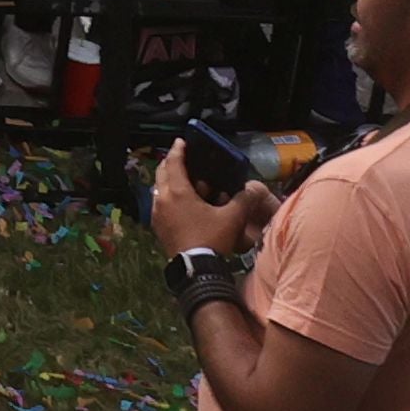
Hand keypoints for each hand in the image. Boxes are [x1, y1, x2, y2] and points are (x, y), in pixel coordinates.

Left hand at [147, 137, 265, 263]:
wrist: (196, 269)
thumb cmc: (212, 239)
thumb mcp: (232, 217)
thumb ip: (243, 199)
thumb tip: (253, 188)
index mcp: (177, 191)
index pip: (174, 162)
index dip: (178, 150)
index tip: (181, 141)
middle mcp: (161, 199)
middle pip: (162, 173)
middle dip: (171, 163)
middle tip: (183, 159)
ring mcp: (156, 213)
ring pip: (159, 189)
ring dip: (170, 181)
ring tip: (186, 181)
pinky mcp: (157, 226)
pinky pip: (160, 203)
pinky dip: (169, 197)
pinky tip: (182, 203)